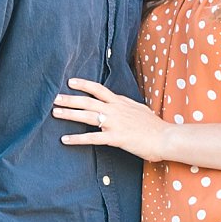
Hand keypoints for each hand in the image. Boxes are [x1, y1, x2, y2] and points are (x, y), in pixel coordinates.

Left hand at [53, 77, 169, 160]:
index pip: (99, 89)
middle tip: (54, 98)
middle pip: (88, 101)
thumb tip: (120, 103)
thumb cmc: (154, 126)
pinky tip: (65, 140)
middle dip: (70, 99)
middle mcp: (115, 110)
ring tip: (55, 113)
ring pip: (87, 116)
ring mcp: (114, 123)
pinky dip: (77, 139)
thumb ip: (127, 106)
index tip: (71, 82)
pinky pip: (92, 138)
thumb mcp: (139, 109)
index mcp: (121, 102)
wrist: (165, 137)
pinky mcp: (115, 138)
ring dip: (69, 114)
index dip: (84, 85)